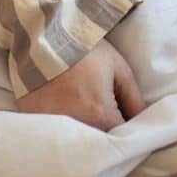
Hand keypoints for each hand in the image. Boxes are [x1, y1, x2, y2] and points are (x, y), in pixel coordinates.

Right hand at [16, 39, 145, 130]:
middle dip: (102, 129)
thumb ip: (134, 98)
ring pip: (74, 139)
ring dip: (80, 128)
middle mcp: (78, 126)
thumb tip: (142, 120)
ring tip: (77, 105)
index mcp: (101, 115)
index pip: (122, 137)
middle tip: (97, 107)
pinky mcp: (34, 118)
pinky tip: (58, 105)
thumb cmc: (85, 50)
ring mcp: (53, 125)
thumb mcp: (118, 68)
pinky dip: (57, 124)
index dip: (124, 127)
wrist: (44, 36)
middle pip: (97, 140)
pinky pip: (51, 131)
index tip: (120, 114)